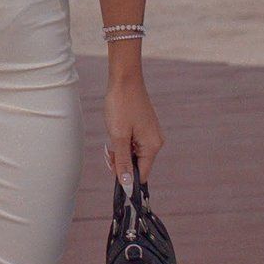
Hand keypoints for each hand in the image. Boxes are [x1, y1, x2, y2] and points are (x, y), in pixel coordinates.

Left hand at [105, 55, 163, 181]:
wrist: (124, 79)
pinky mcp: (144, 127)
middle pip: (137, 165)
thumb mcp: (118, 136)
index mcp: (152, 146)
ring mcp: (150, 134)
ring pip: (133, 154)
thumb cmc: (121, 105)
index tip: (112, 172)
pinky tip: (115, 133)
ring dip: (120, 152)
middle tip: (109, 152)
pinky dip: (123, 143)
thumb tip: (127, 184)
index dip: (126, 177)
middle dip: (121, 162)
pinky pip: (133, 143)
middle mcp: (155, 141)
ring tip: (110, 141)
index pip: (141, 174)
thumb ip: (123, 161)